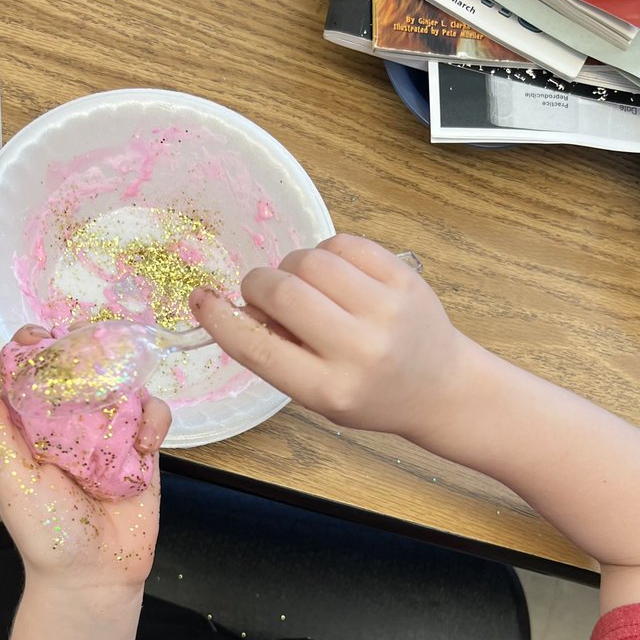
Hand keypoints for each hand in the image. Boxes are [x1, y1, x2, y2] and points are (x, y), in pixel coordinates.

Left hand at [0, 325, 171, 594]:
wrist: (92, 579)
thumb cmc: (46, 537)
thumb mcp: (12, 481)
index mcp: (33, 428)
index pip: (31, 374)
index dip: (34, 349)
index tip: (38, 337)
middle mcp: (72, 426)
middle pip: (81, 370)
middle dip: (88, 353)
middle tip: (92, 354)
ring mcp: (110, 438)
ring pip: (123, 387)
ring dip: (126, 385)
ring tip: (122, 407)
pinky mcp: (144, 454)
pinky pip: (154, 419)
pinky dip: (153, 421)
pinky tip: (144, 443)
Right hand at [189, 234, 469, 441]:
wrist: (438, 387)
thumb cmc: (369, 395)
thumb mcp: (317, 395)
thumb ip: (278, 355)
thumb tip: (241, 306)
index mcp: (330, 390)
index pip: (259, 348)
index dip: (221, 320)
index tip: (201, 300)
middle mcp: (358, 351)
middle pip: (281, 292)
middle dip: (259, 286)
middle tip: (266, 297)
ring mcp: (385, 310)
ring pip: (308, 260)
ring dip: (292, 269)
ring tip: (307, 290)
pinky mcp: (403, 278)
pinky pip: (342, 244)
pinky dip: (326, 255)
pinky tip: (336, 277)